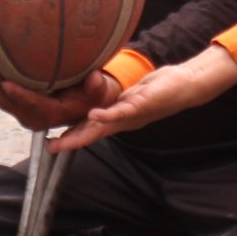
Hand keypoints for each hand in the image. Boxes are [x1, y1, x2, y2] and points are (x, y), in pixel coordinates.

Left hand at [0, 69, 117, 131]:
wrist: (85, 109)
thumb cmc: (92, 97)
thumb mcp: (99, 93)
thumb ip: (97, 87)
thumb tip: (97, 76)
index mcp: (52, 114)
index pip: (33, 104)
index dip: (19, 94)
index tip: (6, 83)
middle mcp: (35, 118)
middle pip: (8, 103)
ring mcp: (25, 114)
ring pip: (0, 101)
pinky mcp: (19, 108)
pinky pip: (1, 98)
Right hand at [55, 49, 236, 150]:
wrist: (185, 86)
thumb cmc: (157, 90)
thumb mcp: (130, 96)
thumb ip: (114, 100)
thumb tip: (100, 97)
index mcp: (118, 118)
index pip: (90, 129)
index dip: (71, 136)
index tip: (51, 143)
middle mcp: (123, 121)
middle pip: (93, 133)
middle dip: (71, 141)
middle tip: (52, 148)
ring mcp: (131, 114)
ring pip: (104, 127)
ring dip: (84, 134)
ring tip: (65, 140)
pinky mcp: (141, 104)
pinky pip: (121, 111)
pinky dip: (107, 114)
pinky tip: (93, 115)